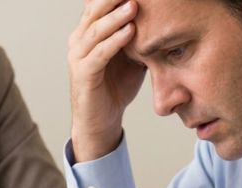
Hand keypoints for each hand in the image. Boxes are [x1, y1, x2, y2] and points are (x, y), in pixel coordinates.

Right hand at [69, 0, 146, 161]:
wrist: (101, 121)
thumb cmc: (116, 88)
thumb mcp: (131, 56)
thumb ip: (139, 36)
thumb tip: (163, 20)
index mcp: (89, 33)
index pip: (100, 5)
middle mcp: (79, 41)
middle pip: (94, 11)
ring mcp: (77, 58)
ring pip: (95, 30)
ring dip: (116, 17)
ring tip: (135, 5)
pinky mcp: (82, 75)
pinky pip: (98, 54)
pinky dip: (114, 42)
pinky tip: (130, 32)